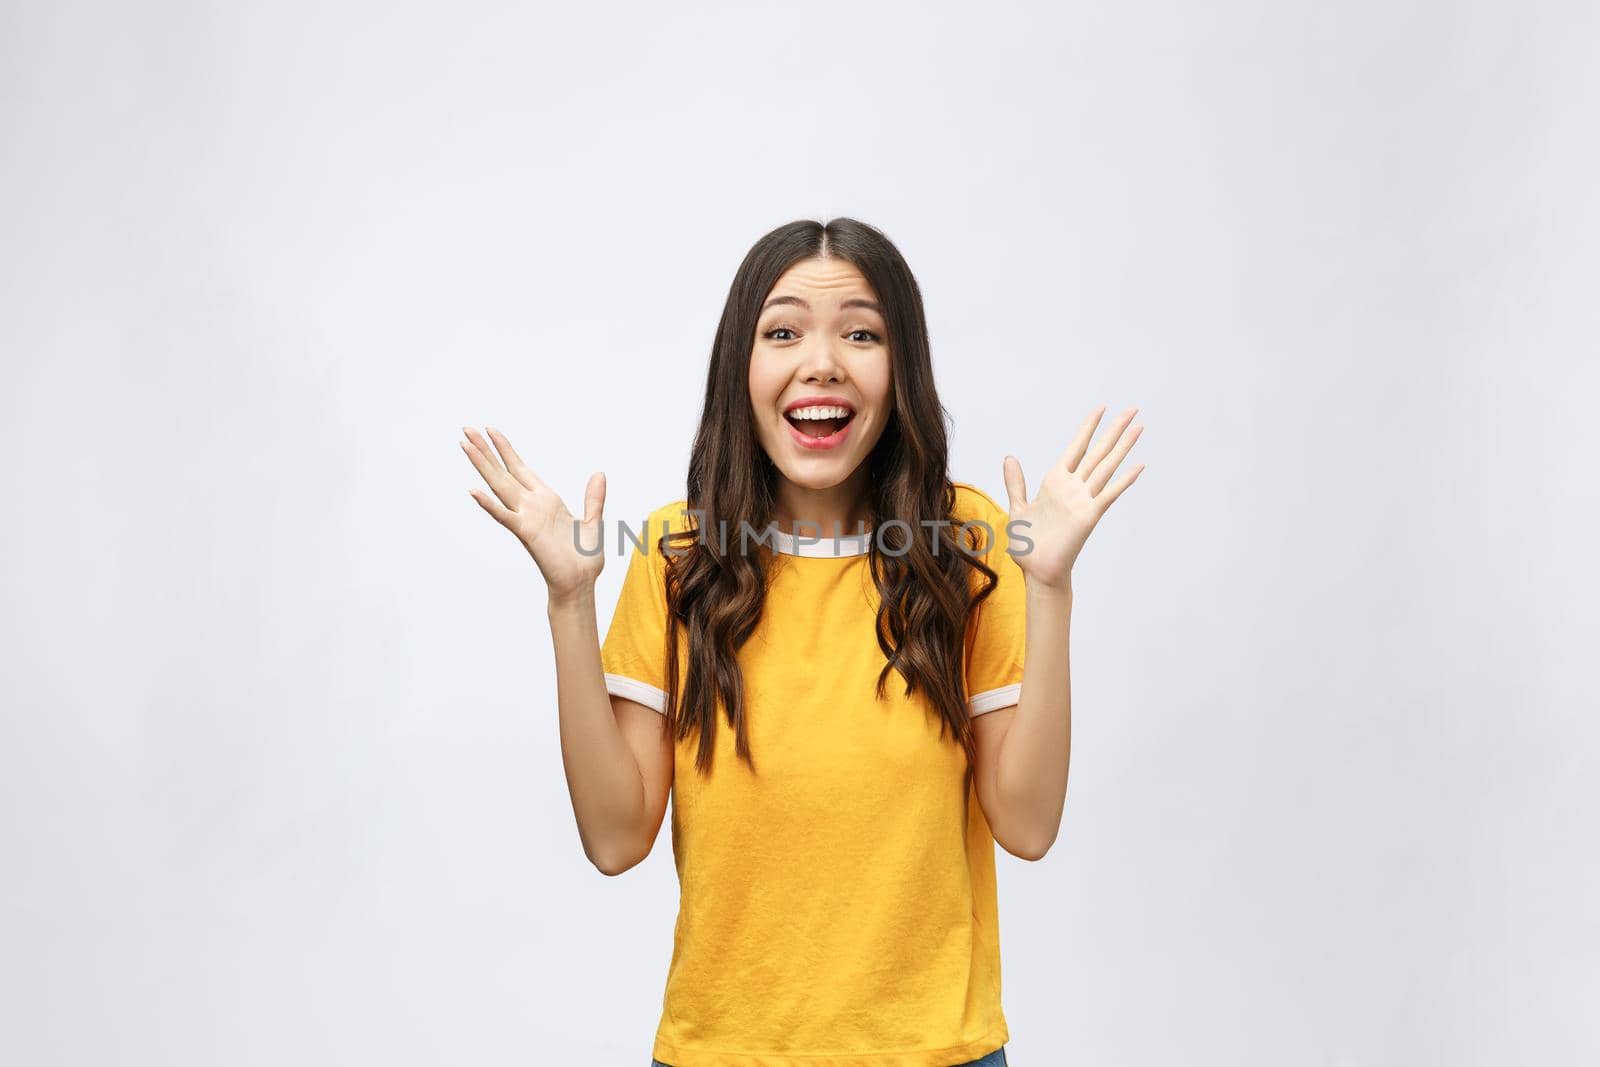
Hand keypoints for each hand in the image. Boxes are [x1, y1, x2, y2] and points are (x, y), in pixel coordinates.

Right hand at [460, 426, 605, 600]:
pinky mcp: (526, 533)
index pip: (520, 468)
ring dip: (482, 465)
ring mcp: (526, 518)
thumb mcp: (593, 520)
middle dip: (486, 450)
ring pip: (499, 486)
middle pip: (503, 471)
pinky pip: (505, 516)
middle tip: (466, 428)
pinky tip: (474, 491)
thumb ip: (594, 497)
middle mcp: (531, 505)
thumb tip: (599, 474)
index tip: (491, 430)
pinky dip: (489, 504)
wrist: (580, 583)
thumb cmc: (584, 558)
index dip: (506, 449)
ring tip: (465, 445)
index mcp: (545, 500)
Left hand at [1001, 405, 1144, 589]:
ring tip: (1139, 427)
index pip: (1076, 448)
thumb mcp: (1017, 507)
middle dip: (1114, 430)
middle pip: (1098, 452)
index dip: (1088, 428)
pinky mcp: (1089, 516)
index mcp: (1056, 482)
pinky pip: (1109, 494)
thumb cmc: (1029, 545)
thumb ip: (1015, 483)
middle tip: (1132, 409)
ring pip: (1106, 466)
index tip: (1100, 408)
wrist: (1037, 572)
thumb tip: (1010, 457)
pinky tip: (1138, 465)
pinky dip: (1124, 480)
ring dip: (1123, 446)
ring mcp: (1084, 500)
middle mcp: (1074, 488)